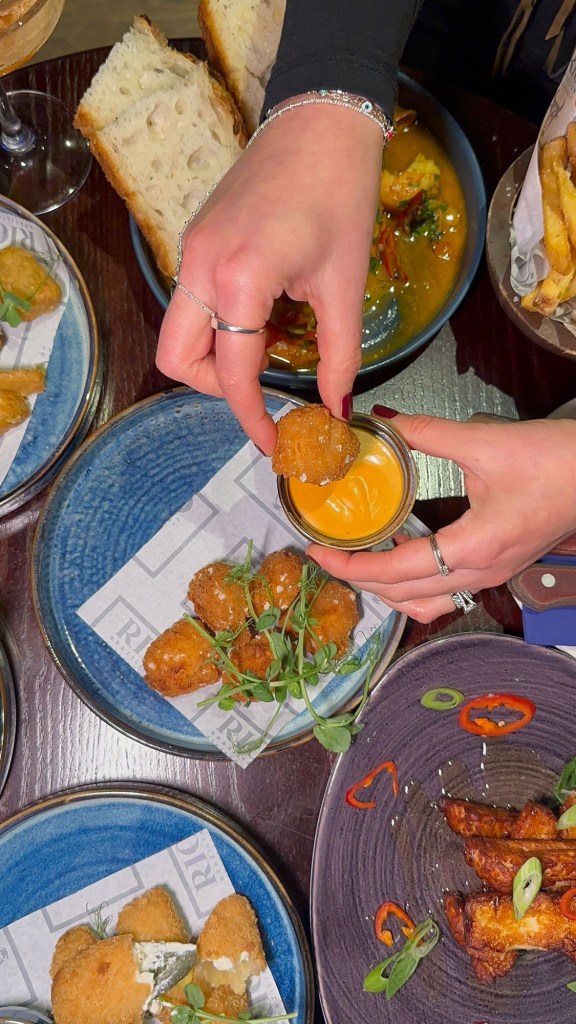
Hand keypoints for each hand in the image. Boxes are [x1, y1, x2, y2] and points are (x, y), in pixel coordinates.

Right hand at [156, 102, 383, 452]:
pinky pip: (190, 304)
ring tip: (267, 352)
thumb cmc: (341, 193)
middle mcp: (199, 266)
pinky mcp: (194, 240)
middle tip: (263, 392)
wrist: (320, 120)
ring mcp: (190, 250)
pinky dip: (218, 326)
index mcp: (238, 278)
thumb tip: (336, 410)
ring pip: (177, 334)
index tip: (275, 442)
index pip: (232, 374)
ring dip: (216, 358)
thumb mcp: (345, 285)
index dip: (254, 418)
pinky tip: (261, 315)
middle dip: (217, 390)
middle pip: (177, 361)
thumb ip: (340, 356)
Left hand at [308, 412, 575, 621]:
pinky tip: (401, 555)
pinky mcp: (499, 567)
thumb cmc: (554, 461)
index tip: (318, 551)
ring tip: (359, 560)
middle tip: (328, 554)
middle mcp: (481, 573)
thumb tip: (381, 421)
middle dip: (360, 580)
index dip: (351, 566)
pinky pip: (446, 591)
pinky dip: (415, 584)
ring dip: (388, 589)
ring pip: (427, 604)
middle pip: (405, 596)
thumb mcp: (484, 442)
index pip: (396, 572)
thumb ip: (425, 433)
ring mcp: (492, 575)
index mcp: (473, 548)